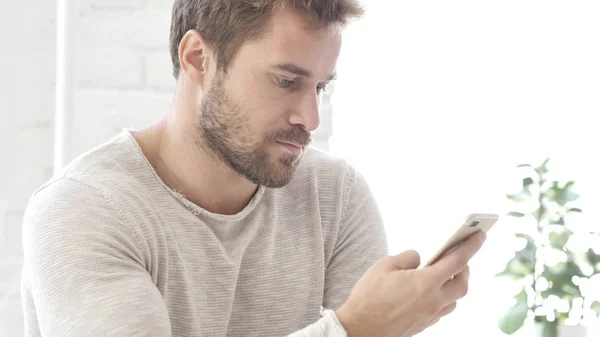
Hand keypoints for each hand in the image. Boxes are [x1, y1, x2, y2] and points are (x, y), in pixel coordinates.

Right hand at [335, 231, 485, 336]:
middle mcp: (433, 301)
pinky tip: (431, 290)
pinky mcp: (423, 324)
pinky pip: (443, 309)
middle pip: (462, 284)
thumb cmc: (369, 296)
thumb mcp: (385, 266)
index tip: (481, 234)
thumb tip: (419, 259)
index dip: (471, 245)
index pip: (457, 260)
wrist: (360, 328)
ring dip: (454, 285)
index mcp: (426, 283)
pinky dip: (443, 297)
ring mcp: (430, 315)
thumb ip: (407, 258)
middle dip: (465, 268)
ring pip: (454, 299)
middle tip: (458, 255)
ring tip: (445, 273)